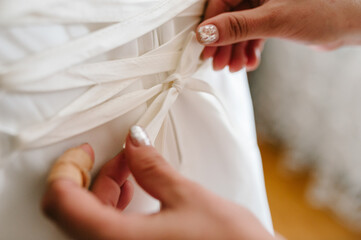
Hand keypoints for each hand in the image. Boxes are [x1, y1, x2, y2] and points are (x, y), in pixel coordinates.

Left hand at [42, 126, 272, 239]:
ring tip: (131, 169)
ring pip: (87, 218)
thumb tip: (133, 142)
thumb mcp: (188, 197)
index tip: (86, 150)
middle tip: (121, 155)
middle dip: (92, 175)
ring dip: (102, 188)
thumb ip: (152, 167)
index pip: (61, 201)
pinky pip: (104, 228)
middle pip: (72, 208)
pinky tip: (134, 191)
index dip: (68, 168)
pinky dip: (112, 205)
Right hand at [197, 0, 360, 67]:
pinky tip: (250, 63)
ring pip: (239, 29)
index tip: (204, 46)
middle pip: (228, 18)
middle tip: (218, 63)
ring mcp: (264, 6)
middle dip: (223, 44)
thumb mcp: (274, 20)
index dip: (211, 25)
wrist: (348, 24)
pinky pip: (252, 35)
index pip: (220, 1)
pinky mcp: (271, 18)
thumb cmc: (322, 12)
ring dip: (235, 51)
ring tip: (236, 67)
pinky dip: (249, 50)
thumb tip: (207, 32)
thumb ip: (238, 26)